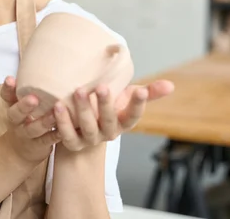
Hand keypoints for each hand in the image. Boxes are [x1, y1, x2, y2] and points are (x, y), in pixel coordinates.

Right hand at [0, 77, 61, 163]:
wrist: (20, 150)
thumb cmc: (26, 118)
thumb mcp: (23, 104)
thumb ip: (32, 88)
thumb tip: (49, 62)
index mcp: (12, 106)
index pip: (6, 96)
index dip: (7, 88)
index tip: (10, 79)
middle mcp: (16, 121)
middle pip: (15, 114)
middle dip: (24, 106)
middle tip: (33, 98)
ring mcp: (26, 134)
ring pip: (32, 129)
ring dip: (43, 121)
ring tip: (54, 113)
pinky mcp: (37, 146)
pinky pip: (45, 141)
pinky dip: (54, 136)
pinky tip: (62, 130)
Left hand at [54, 80, 173, 150]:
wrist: (83, 133)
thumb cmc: (108, 110)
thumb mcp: (126, 99)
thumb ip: (147, 93)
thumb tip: (171, 85)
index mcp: (123, 122)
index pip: (134, 116)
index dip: (139, 105)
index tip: (140, 91)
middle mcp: (108, 133)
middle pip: (109, 121)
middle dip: (106, 104)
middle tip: (102, 87)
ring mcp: (90, 140)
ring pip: (88, 127)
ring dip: (83, 110)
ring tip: (78, 91)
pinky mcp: (73, 143)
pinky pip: (68, 135)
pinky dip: (63, 122)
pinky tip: (58, 106)